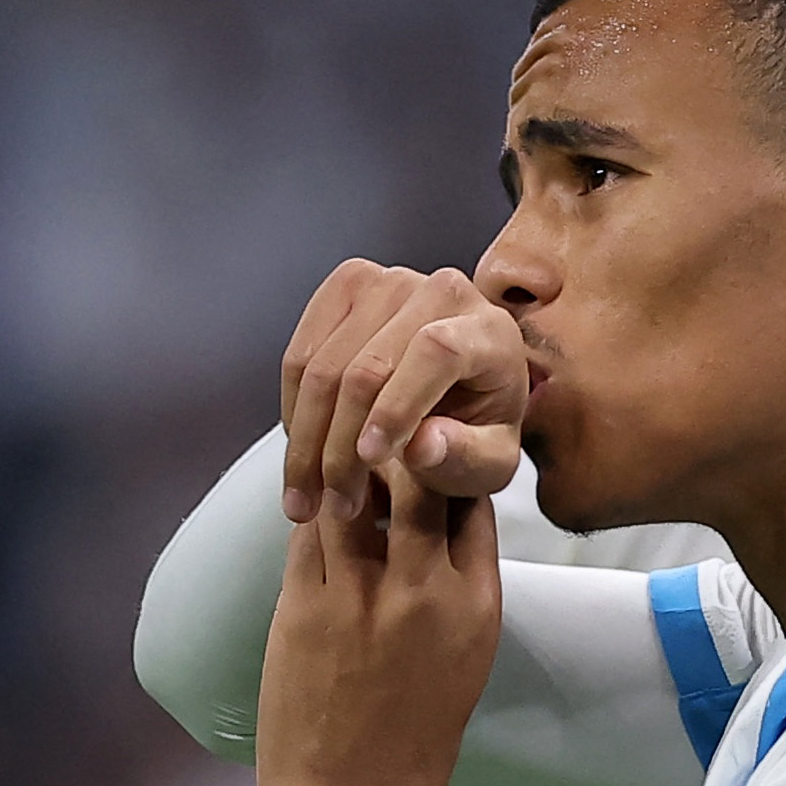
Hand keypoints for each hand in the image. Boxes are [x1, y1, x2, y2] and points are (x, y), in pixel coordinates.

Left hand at [255, 464, 501, 785]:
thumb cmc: (416, 728)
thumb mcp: (468, 653)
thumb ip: (462, 583)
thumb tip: (446, 520)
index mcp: (474, 603)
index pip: (473, 502)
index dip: (450, 470)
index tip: (434, 457)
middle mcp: (422, 591)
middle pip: (417, 481)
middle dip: (401, 452)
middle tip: (384, 443)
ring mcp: (359, 596)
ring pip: (353, 493)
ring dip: (347, 474)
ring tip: (343, 469)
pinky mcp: (304, 607)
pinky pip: (308, 532)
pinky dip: (312, 514)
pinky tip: (314, 513)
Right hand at [281, 258, 526, 522]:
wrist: (462, 387)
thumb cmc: (480, 424)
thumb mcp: (492, 461)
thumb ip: (466, 457)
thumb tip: (423, 445)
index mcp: (488, 330)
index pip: (436, 352)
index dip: (397, 406)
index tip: (370, 458)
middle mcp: (440, 292)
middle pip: (368, 366)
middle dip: (339, 447)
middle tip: (335, 502)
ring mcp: (388, 283)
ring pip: (324, 365)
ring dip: (307, 439)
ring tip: (309, 493)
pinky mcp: (346, 287)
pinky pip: (300, 354)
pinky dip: (293, 409)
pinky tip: (303, 449)